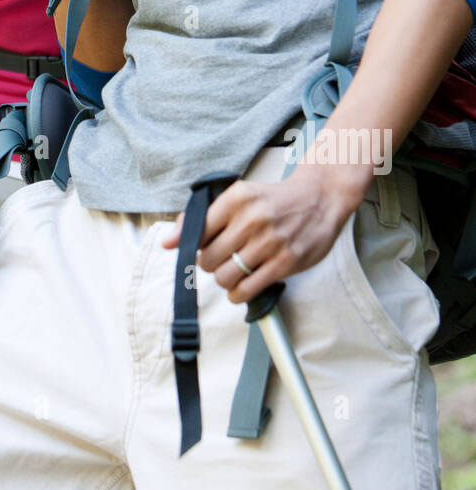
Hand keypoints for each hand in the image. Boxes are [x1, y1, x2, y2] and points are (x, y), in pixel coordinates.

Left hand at [161, 161, 369, 303]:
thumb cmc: (274, 200)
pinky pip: (247, 290)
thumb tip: (169, 242)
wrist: (320, 198)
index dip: (195, 245)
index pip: (197, 232)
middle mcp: (251, 218)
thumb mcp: (238, 196)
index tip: (202, 247)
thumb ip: (202, 217)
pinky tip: (243, 285)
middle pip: (207, 259)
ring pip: (224, 277)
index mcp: (236, 199)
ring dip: (224, 280)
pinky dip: (238, 293)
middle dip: (209, 264)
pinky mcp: (285, 262)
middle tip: (222, 259)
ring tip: (234, 271)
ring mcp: (269, 242)